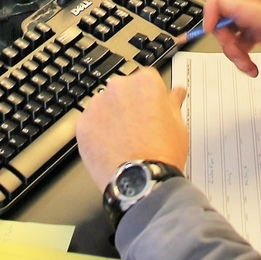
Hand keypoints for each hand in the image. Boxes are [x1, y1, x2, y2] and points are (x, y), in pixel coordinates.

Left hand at [76, 68, 187, 190]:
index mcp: (145, 82)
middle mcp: (118, 88)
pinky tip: (111, 146)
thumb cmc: (162, 153)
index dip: (150, 96)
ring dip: (111, 117)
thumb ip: (173, 103)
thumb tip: (175, 93)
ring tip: (123, 140)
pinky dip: (97, 132)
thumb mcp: (178, 124)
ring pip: (104, 106)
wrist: (140, 180)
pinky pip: (90, 123)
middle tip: (139, 127)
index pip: (146, 79)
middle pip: (123, 90)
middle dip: (128, 104)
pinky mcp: (82, 124)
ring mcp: (97, 105)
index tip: (151, 108)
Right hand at [203, 0, 260, 77]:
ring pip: (229, 28)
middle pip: (224, 8)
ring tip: (246, 62)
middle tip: (234, 49)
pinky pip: (239, 42)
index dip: (215, 6)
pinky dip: (240, 56)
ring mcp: (260, 15)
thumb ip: (254, 11)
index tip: (213, 27)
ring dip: (232, 48)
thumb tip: (225, 3)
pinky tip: (251, 65)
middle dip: (224, 32)